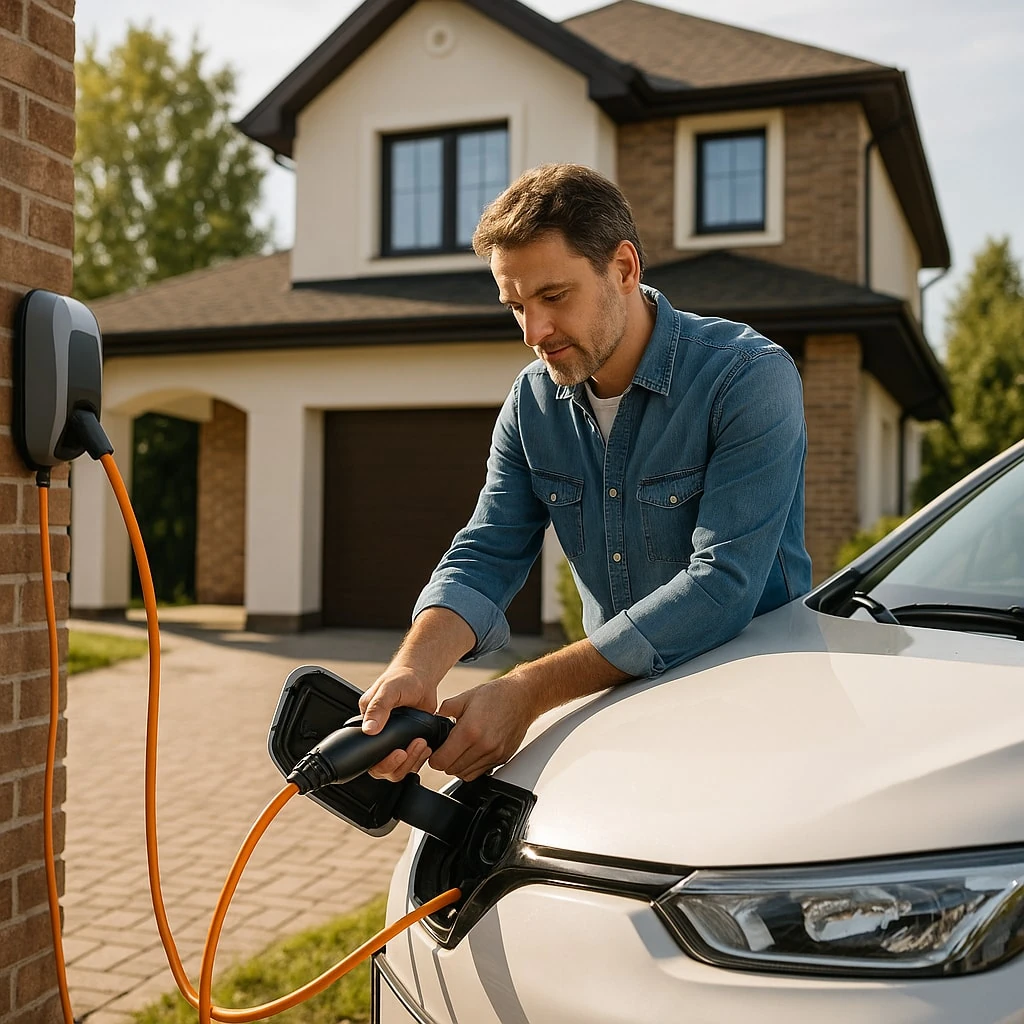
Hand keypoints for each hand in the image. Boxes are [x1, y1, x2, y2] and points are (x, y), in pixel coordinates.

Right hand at [359, 664, 437, 782]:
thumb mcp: (388, 690)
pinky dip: (419, 759)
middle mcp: (379, 737)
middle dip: (400, 764)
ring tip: (421, 744)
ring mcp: (394, 742)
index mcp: (367, 725)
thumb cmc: (402, 679)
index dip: (383, 762)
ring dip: (411, 761)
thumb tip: (369, 730)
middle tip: (412, 748)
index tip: (398, 753)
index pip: (367, 757)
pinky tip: (426, 747)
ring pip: (398, 769)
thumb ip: (378, 708)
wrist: (421, 678)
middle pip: (383, 769)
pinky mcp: (408, 743)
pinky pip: (411, 762)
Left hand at [430, 676, 536, 781]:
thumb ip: (445, 710)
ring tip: (459, 751)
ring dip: (458, 766)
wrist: (523, 697)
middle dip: (445, 762)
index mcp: (470, 730)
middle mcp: (483, 746)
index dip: (434, 757)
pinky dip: (472, 767)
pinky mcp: (502, 758)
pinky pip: (480, 772)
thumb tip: (433, 722)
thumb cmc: (496, 695)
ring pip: (465, 775)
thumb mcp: (465, 697)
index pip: (442, 761)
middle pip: (452, 770)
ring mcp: (494, 754)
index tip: (434, 751)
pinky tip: (472, 753)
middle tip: (445, 749)